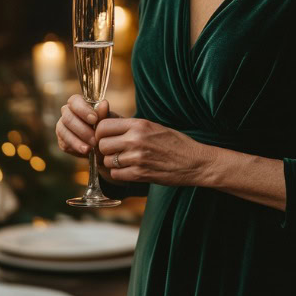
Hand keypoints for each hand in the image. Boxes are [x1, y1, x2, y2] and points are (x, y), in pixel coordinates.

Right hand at [56, 95, 121, 183]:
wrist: (105, 143)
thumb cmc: (105, 125)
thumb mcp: (107, 119)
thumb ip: (104, 112)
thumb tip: (103, 103)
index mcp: (77, 103)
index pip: (74, 101)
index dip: (83, 110)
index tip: (94, 119)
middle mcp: (67, 113)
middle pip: (68, 117)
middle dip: (82, 129)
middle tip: (95, 138)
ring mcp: (62, 127)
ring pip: (64, 131)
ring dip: (79, 140)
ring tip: (92, 146)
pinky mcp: (62, 141)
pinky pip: (65, 143)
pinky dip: (76, 147)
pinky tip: (86, 151)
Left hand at [95, 117, 212, 186]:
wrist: (194, 162)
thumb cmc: (174, 142)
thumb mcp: (153, 126)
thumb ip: (130, 125)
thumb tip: (104, 121)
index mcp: (139, 124)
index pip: (103, 126)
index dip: (100, 133)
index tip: (106, 137)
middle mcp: (136, 139)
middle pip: (101, 144)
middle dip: (105, 149)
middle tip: (114, 151)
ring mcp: (137, 158)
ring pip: (107, 161)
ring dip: (112, 162)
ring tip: (124, 160)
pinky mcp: (139, 174)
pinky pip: (115, 174)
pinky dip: (119, 173)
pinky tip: (129, 170)